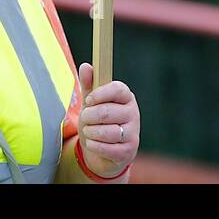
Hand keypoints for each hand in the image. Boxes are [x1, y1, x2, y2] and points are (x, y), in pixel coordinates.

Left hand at [77, 62, 138, 178]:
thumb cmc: (97, 122)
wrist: (102, 152)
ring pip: (108, 132)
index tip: (89, 100)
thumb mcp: (91, 103)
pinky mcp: (129, 151)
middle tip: (85, 118)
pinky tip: (92, 143)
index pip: (118, 89)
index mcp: (126, 97)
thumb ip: (89, 85)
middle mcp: (133, 114)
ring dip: (91, 132)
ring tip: (88, 131)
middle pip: (107, 112)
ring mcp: (133, 133)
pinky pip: (108, 148)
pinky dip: (95, 146)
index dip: (101, 93)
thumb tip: (86, 66)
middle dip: (89, 116)